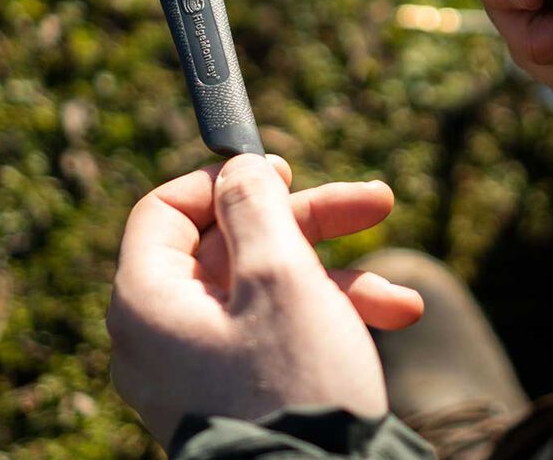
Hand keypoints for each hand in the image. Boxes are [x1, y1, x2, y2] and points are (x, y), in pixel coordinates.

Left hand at [107, 154, 422, 448]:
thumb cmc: (292, 383)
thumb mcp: (279, 276)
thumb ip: (256, 205)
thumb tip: (241, 167)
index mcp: (149, 299)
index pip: (167, 209)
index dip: (224, 181)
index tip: (280, 169)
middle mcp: (166, 330)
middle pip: (235, 244)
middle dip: (314, 224)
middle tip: (375, 201)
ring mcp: (203, 362)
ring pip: (269, 287)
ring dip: (339, 278)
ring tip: (403, 296)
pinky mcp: (239, 386)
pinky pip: (277, 329)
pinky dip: (330, 317)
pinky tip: (393, 316)